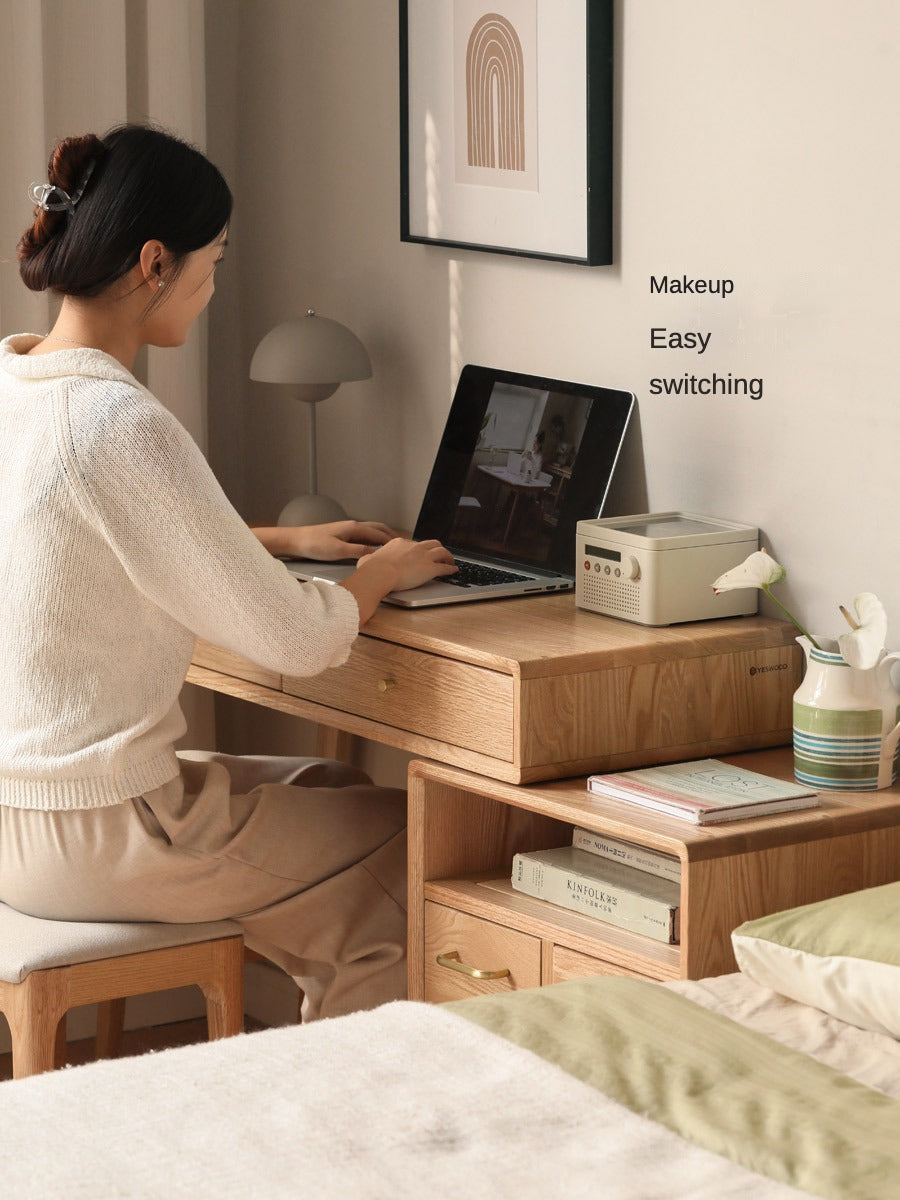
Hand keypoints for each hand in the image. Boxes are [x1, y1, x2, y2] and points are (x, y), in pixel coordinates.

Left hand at [253, 520, 399, 561]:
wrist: (296, 540)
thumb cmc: (314, 544)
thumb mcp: (338, 550)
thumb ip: (358, 550)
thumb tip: (376, 552)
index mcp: (353, 528)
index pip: (379, 534)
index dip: (392, 540)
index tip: (404, 546)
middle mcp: (352, 526)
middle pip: (377, 528)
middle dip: (391, 535)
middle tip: (403, 543)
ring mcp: (347, 530)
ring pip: (370, 531)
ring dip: (382, 536)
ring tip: (392, 543)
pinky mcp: (341, 535)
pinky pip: (363, 535)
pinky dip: (373, 539)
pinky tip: (373, 545)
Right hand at [340, 538, 456, 622]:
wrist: (380, 574)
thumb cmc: (372, 569)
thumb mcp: (367, 559)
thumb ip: (368, 558)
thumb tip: (365, 559)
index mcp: (400, 543)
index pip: (414, 544)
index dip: (420, 549)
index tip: (421, 553)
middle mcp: (414, 547)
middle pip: (432, 543)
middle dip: (438, 548)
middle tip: (440, 554)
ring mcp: (423, 556)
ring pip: (442, 552)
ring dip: (448, 557)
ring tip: (450, 561)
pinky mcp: (430, 568)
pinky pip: (444, 567)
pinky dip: (450, 569)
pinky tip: (453, 571)